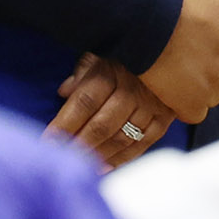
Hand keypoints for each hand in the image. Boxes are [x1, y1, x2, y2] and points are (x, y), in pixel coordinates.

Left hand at [50, 54, 179, 169]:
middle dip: (80, 145)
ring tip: (80, 167)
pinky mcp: (165, 117)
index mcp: (111, 70)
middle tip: (62, 159)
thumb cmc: (125, 54)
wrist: (171, 50)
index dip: (64, 124)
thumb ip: (81, 71)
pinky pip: (143, 143)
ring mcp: (151, 105)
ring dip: (99, 155)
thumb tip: (63, 92)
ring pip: (122, 137)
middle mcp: (132, 89)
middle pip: (102, 125)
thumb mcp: (101, 53)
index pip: (84, 102)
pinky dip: (123, 158)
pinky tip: (105, 167)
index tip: (47, 141)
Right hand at [138, 0, 218, 123]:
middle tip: (189, 47)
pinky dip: (184, 102)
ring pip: (213, 93)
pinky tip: (171, 83)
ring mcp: (211, 86)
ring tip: (178, 63)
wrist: (145, 10)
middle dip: (213, 63)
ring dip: (199, 84)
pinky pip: (194, 111)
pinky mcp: (189, 102)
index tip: (210, 38)